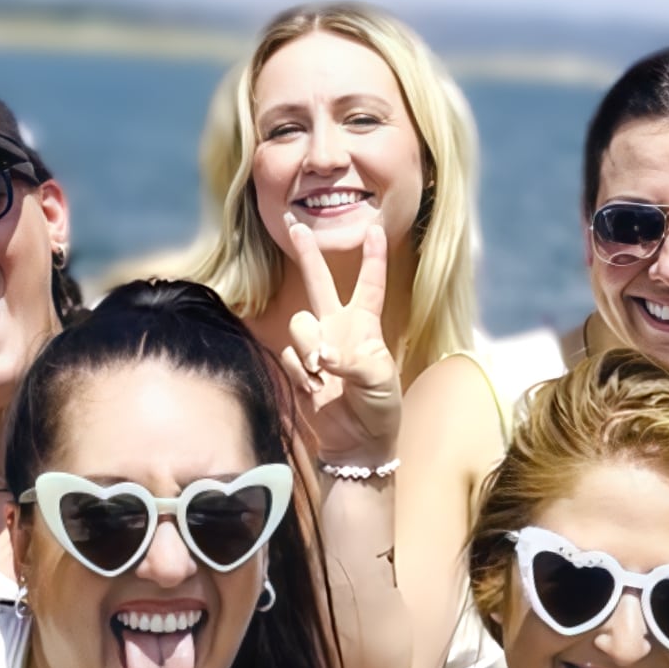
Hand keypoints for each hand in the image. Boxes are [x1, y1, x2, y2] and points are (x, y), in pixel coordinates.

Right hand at [276, 206, 402, 460]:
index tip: (376, 229)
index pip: (370, 284)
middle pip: (319, 282)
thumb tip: (322, 355)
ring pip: (298, 324)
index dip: (373, 258)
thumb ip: (353, 361)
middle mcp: (338, 328)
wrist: (357, 443)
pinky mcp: (298, 367)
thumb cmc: (379, 407)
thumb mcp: (380, 380)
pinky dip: (299, 372)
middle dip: (307, 254)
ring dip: (307, 346)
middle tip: (294, 224)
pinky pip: (288, 355)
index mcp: (366, 325)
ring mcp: (316, 346)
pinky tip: (314, 389)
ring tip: (321, 372)